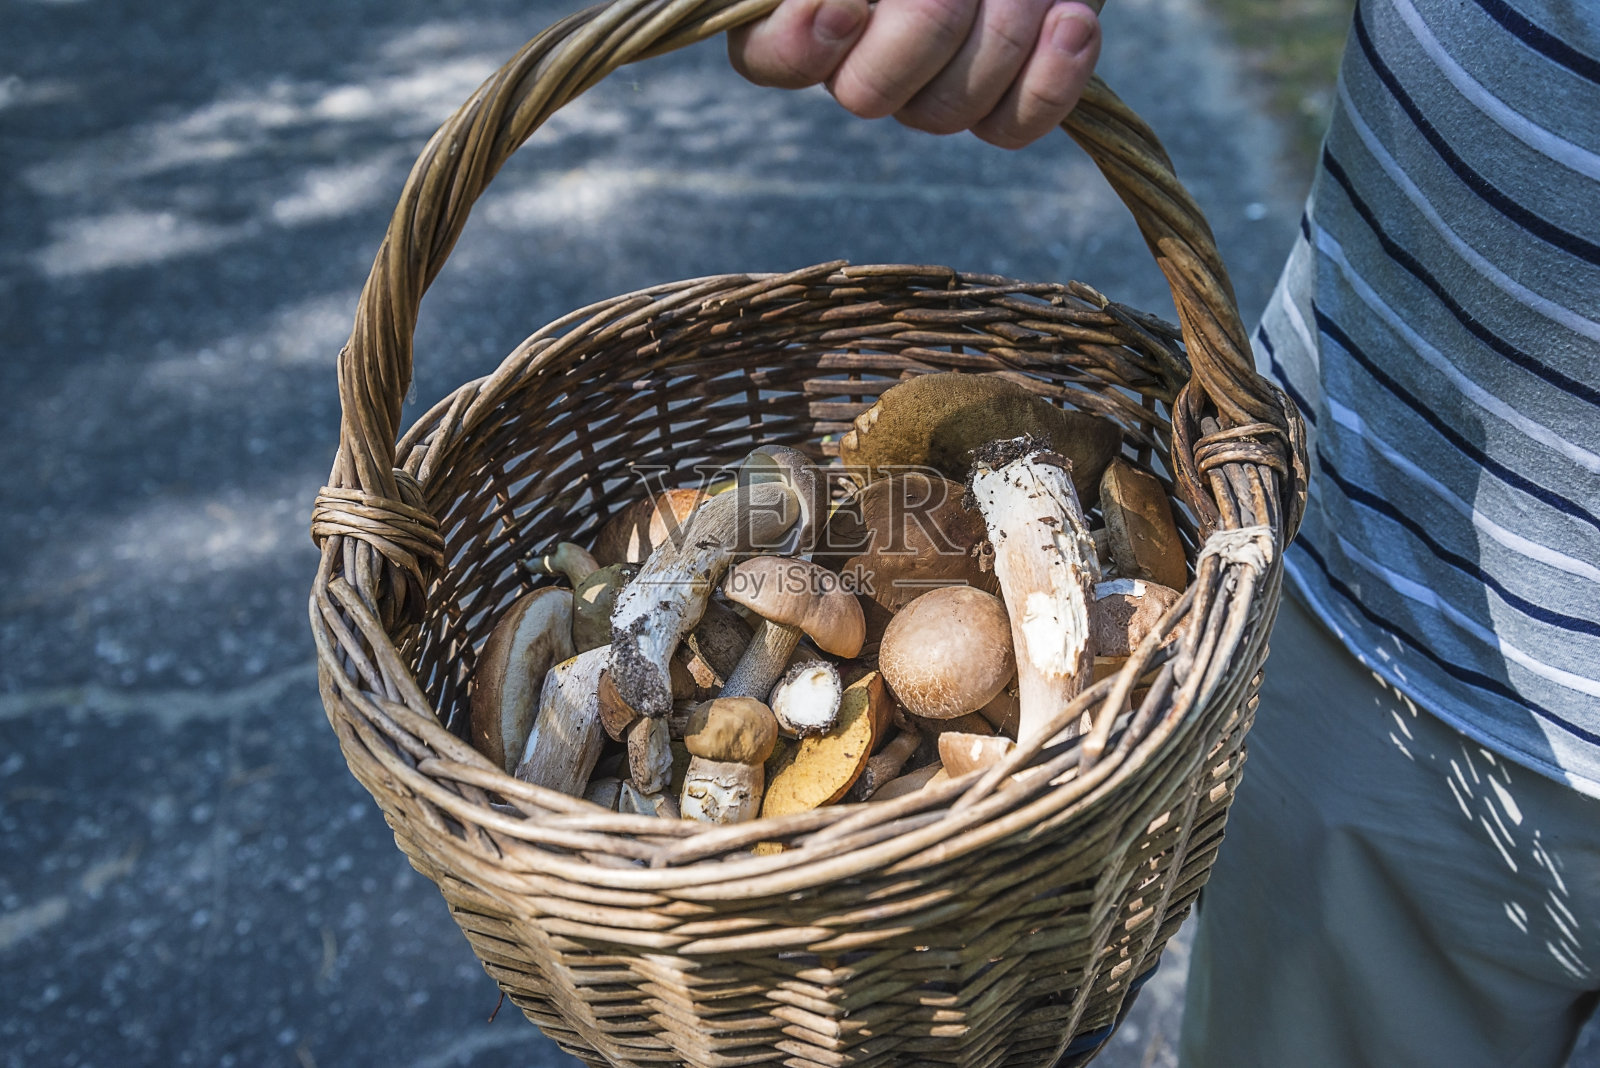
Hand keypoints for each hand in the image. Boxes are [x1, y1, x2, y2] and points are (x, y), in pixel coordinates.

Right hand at [728, 0, 1100, 148]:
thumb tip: (848, 5)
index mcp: (805, 11)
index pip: (771, 56)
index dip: (804, 43)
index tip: (850, 0)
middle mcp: (859, 58)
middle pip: (868, 93)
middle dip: (928, 19)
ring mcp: (929, 87)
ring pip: (944, 112)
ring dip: (1001, 30)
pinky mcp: (999, 102)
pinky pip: (1011, 126)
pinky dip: (1051, 75)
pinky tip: (1072, 20)